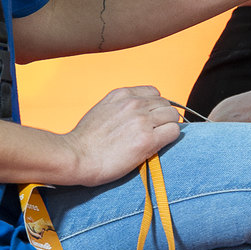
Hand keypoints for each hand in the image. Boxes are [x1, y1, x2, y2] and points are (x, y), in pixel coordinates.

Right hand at [62, 85, 180, 185]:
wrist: (77, 156)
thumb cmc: (84, 140)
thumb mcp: (101, 110)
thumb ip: (119, 107)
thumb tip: (134, 116)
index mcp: (121, 94)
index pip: (154, 92)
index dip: (154, 107)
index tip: (150, 119)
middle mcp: (134, 103)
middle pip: (165, 104)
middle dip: (162, 118)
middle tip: (154, 133)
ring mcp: (142, 121)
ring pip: (173, 116)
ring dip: (168, 127)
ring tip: (157, 140)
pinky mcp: (148, 140)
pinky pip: (174, 131)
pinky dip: (170, 138)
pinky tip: (158, 146)